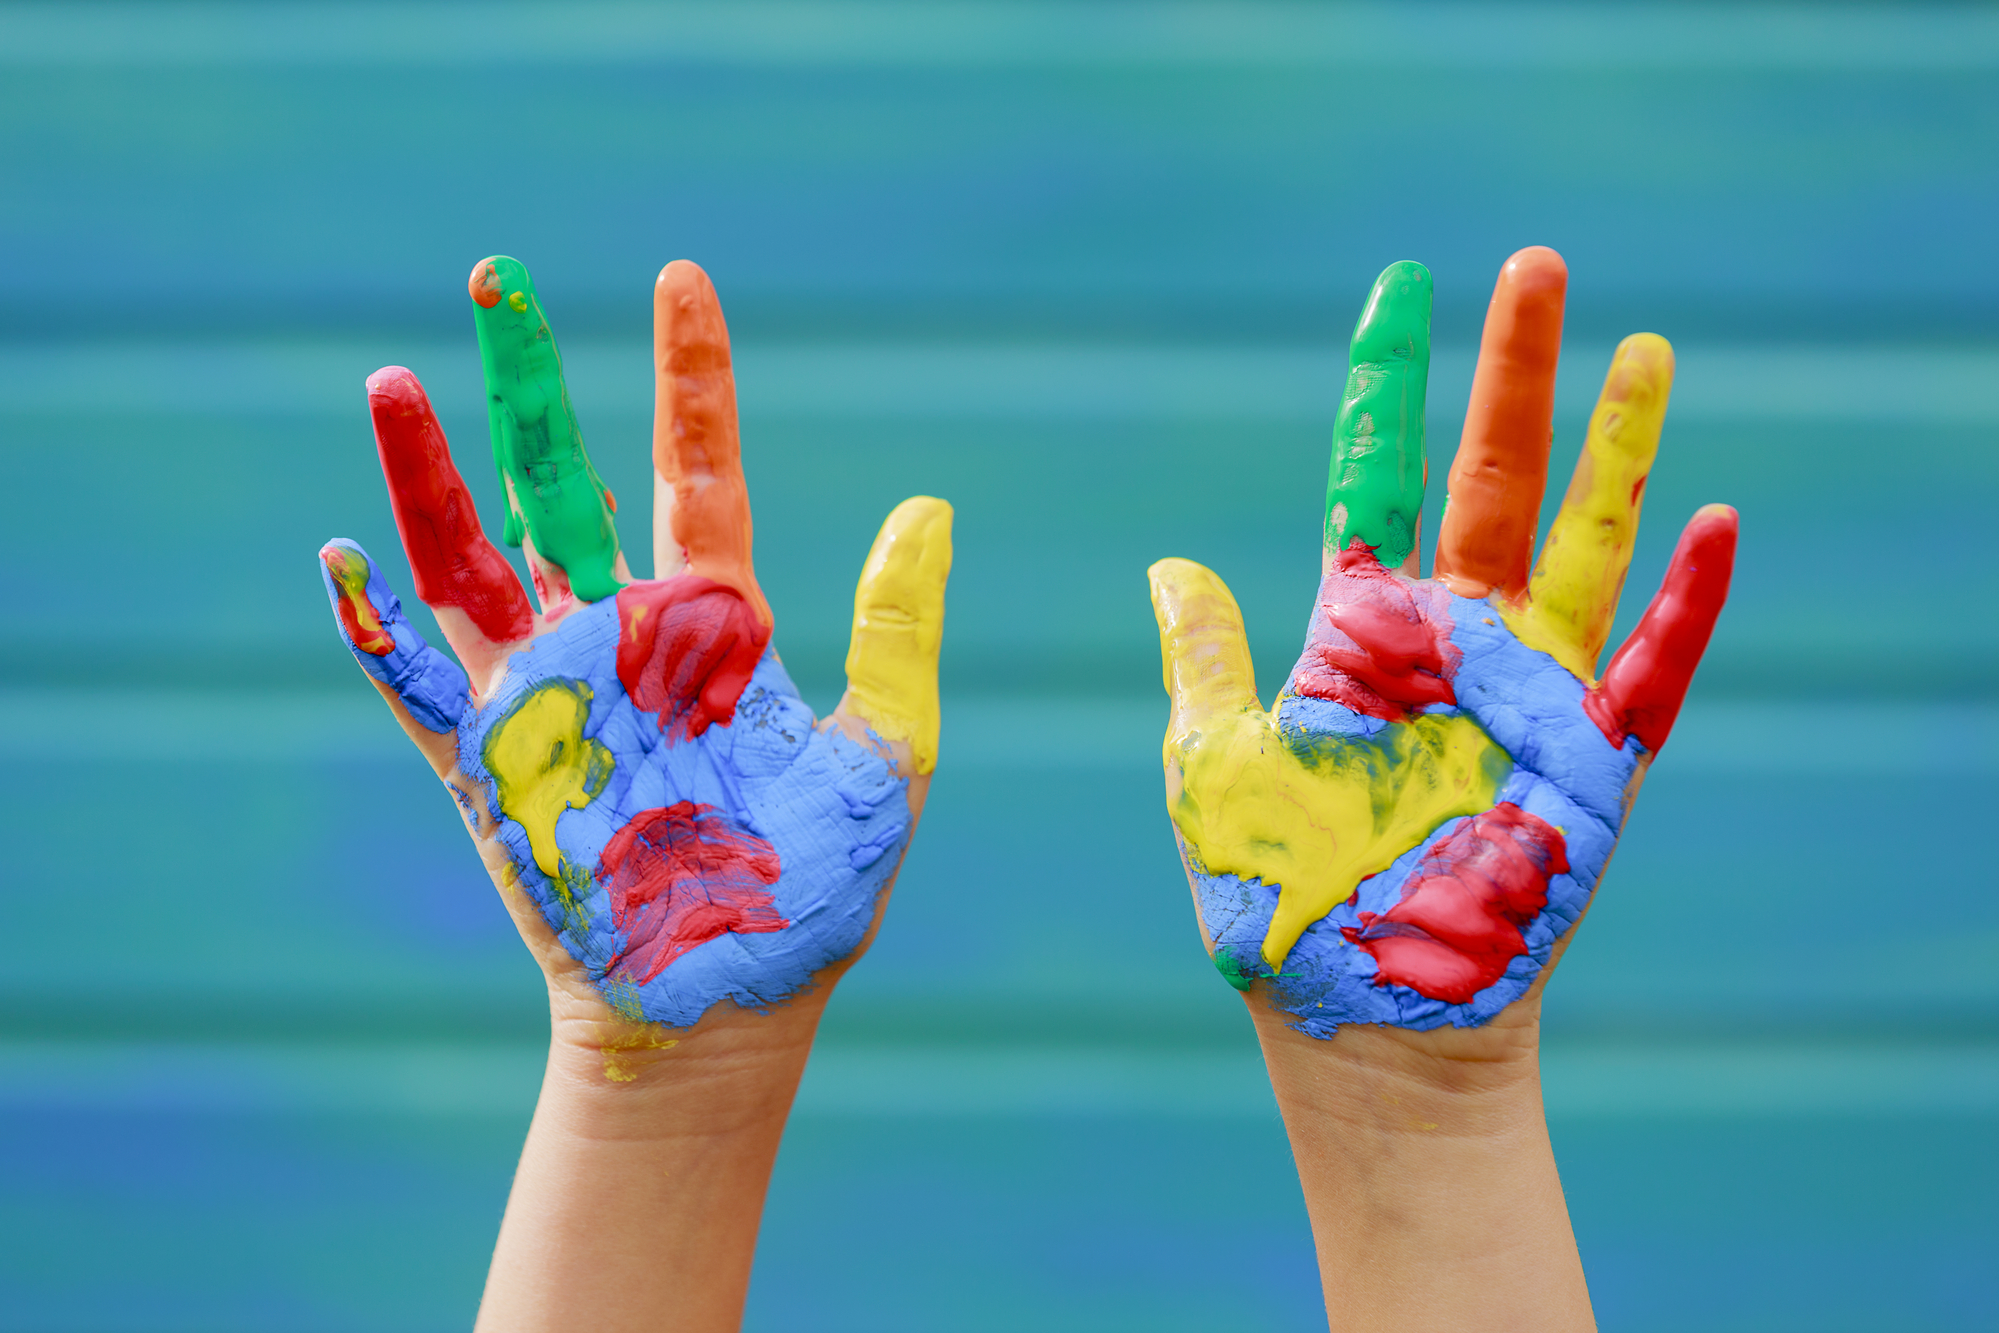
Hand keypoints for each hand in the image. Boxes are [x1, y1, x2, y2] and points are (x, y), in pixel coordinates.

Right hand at [317, 256, 952, 1046]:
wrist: (731, 1003)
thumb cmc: (814, 890)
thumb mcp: (887, 750)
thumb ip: (896, 625)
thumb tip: (931, 504)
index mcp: (715, 627)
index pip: (697, 472)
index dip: (690, 377)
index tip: (683, 283)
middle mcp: (623, 641)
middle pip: (561, 484)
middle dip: (527, 387)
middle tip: (495, 281)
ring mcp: (549, 697)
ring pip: (473, 560)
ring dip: (429, 476)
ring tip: (396, 380)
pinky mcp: (492, 766)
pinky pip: (416, 686)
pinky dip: (375, 627)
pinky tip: (342, 557)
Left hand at [1149, 247, 1733, 1038]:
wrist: (1358, 1015)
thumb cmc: (1277, 900)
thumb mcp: (1215, 766)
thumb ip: (1206, 659)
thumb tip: (1168, 563)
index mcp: (1356, 631)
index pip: (1374, 476)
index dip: (1388, 383)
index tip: (1402, 287)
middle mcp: (1449, 642)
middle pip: (1487, 478)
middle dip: (1510, 375)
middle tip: (1534, 266)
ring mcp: (1527, 692)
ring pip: (1580, 543)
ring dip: (1616, 451)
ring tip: (1643, 351)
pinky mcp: (1589, 762)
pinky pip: (1648, 669)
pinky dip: (1683, 605)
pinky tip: (1712, 523)